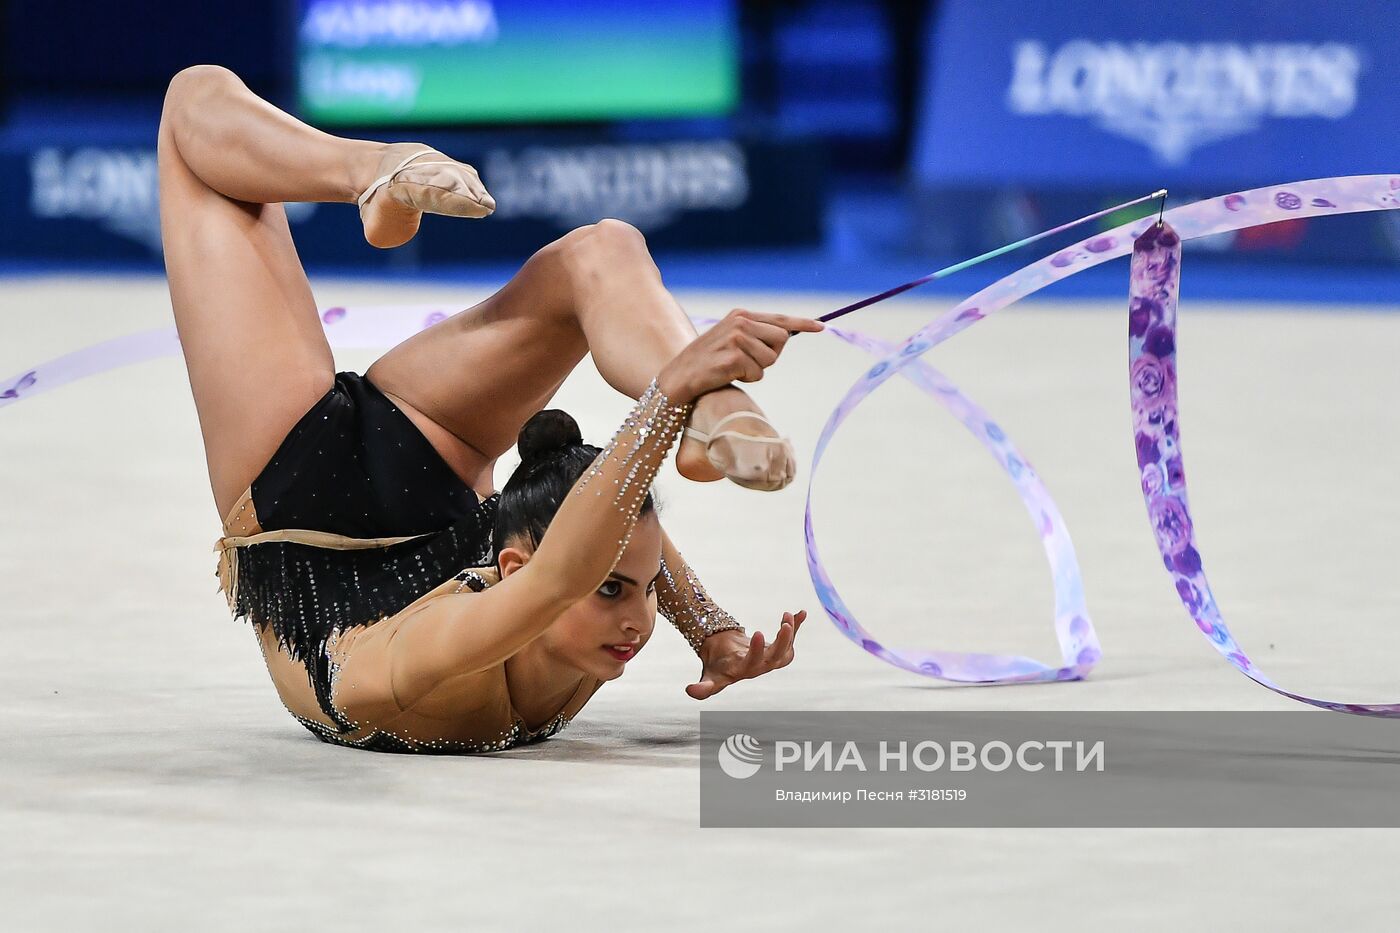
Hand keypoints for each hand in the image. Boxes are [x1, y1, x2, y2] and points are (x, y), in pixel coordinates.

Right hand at [658, 309, 822, 402]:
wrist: (678, 377)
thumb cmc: (708, 363)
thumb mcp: (732, 341)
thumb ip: (755, 336)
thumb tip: (785, 337)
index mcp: (740, 315)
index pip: (779, 319)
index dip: (802, 324)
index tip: (821, 327)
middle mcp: (740, 322)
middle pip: (781, 340)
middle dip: (770, 356)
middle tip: (746, 362)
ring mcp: (737, 338)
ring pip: (771, 359)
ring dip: (757, 370)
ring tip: (733, 369)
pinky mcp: (734, 356)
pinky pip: (759, 373)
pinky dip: (747, 379)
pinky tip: (727, 375)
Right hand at [686, 610, 806, 699]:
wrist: (725, 660)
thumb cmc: (716, 668)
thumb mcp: (709, 677)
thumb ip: (703, 688)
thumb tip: (689, 691)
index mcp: (745, 670)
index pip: (755, 662)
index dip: (759, 650)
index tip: (759, 633)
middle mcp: (762, 666)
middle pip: (778, 657)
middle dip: (784, 641)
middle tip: (785, 624)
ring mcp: (771, 659)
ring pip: (787, 649)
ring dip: (791, 632)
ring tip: (788, 615)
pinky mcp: (776, 649)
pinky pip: (790, 638)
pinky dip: (797, 625)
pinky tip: (802, 612)